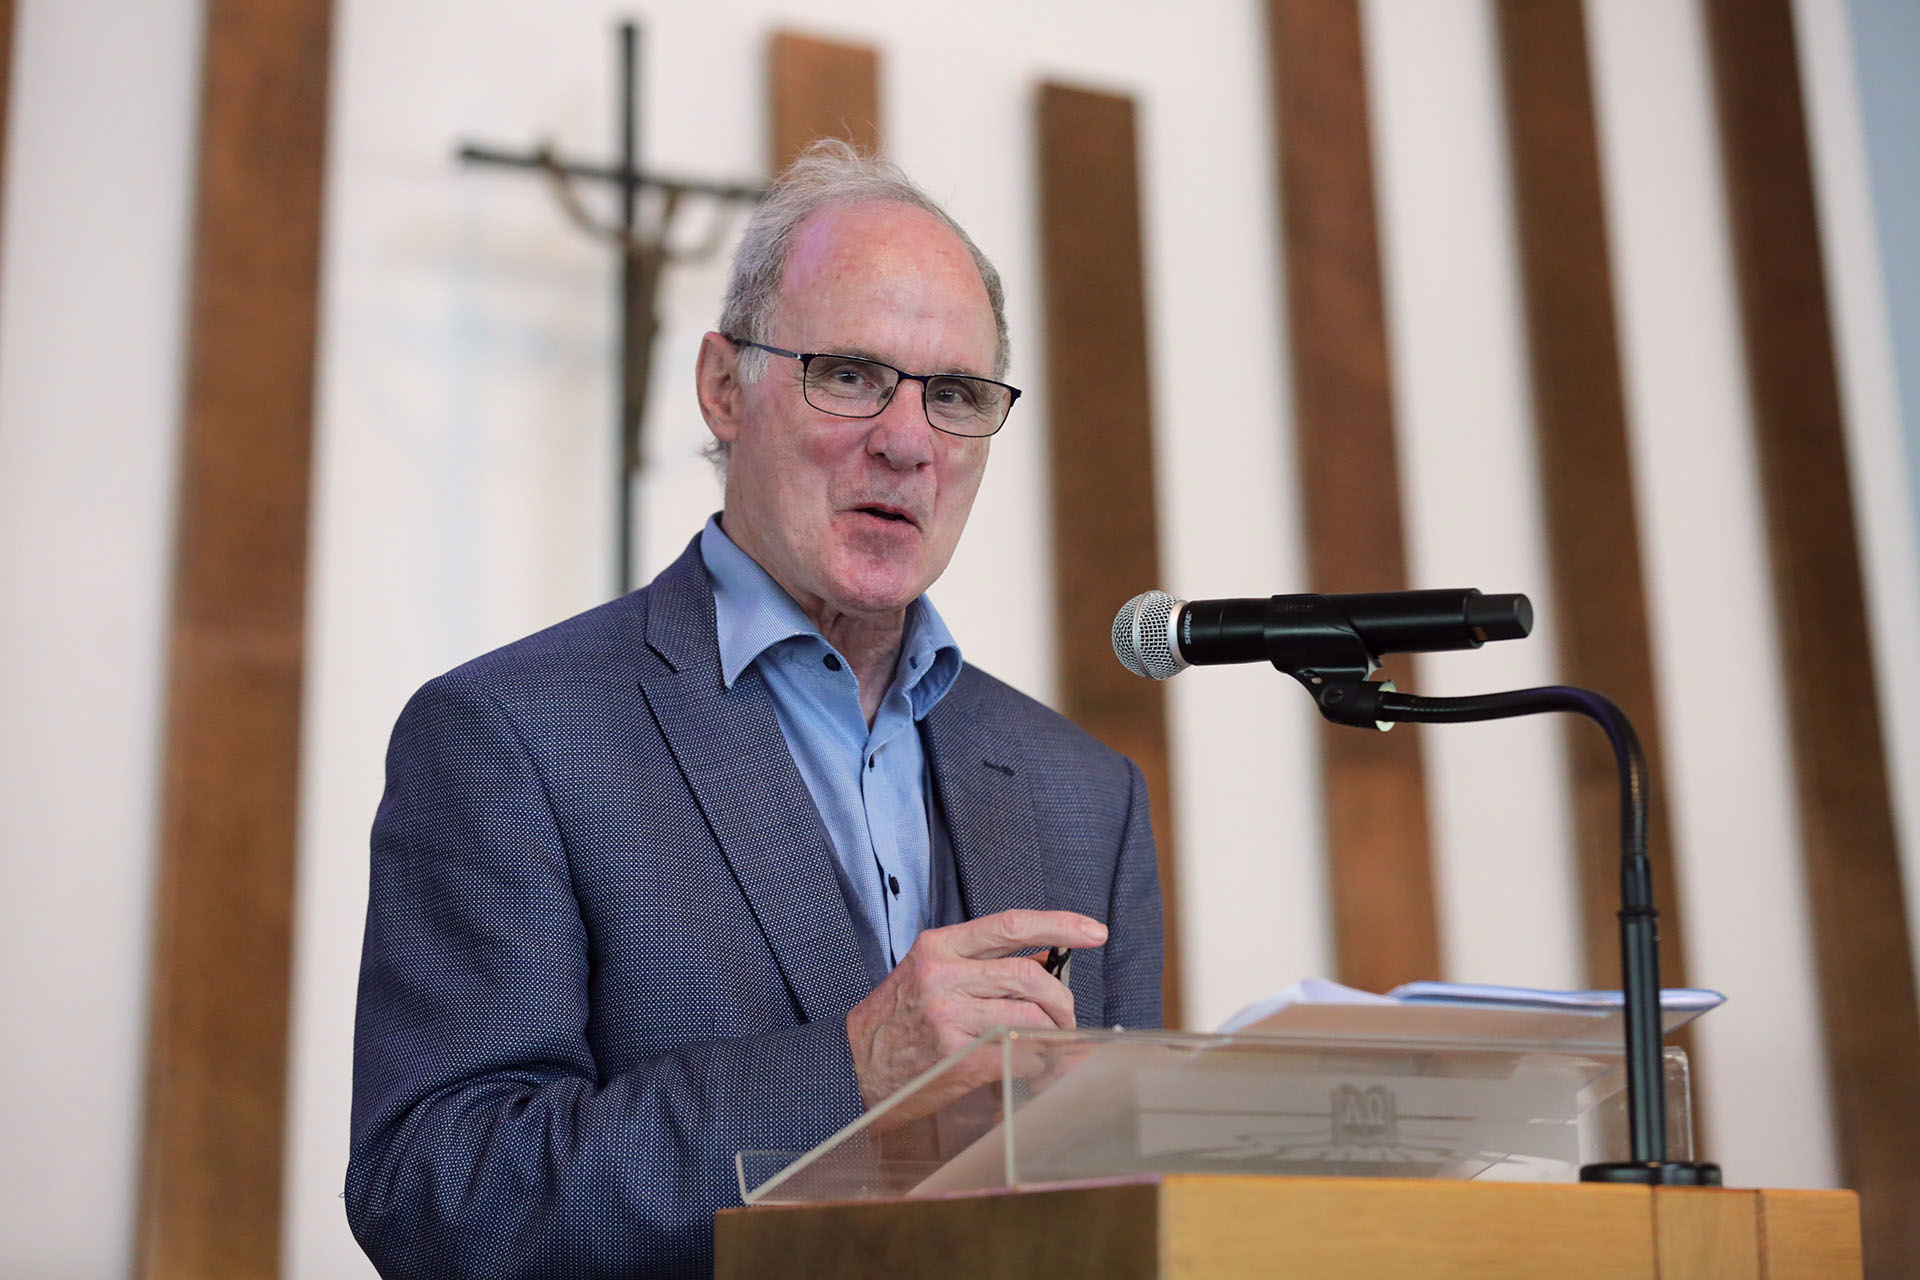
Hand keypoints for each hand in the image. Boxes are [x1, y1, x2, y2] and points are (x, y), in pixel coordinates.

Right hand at [845, 909, 1107, 1110]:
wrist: (849, 1067)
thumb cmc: (894, 1021)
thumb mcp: (929, 975)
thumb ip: (982, 965)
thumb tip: (1043, 960)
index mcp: (939, 946)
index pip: (1010, 925)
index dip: (1059, 925)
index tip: (1094, 931)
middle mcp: (942, 975)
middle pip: (1029, 975)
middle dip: (1062, 999)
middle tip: (1067, 1015)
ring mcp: (948, 1016)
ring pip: (1029, 1015)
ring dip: (1052, 1033)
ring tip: (1050, 1044)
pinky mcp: (955, 1055)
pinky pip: (1018, 1052)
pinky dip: (1038, 1061)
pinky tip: (1034, 1067)